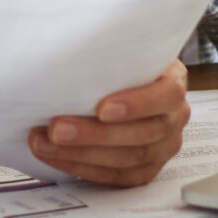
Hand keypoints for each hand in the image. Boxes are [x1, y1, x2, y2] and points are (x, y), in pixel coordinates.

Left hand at [27, 62, 189, 186]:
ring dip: (80, 154)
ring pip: (127, 160)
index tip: (101, 108)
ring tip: (43, 143)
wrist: (122, 81)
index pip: (167, 95)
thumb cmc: (118, 62)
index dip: (136, 104)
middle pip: (142, 134)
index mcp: (173, 82)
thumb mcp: (121, 47)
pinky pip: (116, 177)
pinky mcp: (145, 169)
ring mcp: (162, 148)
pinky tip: (54, 156)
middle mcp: (174, 118)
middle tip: (55, 128)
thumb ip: (106, 47)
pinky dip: (81, 167)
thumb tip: (63, 40)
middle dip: (94, 135)